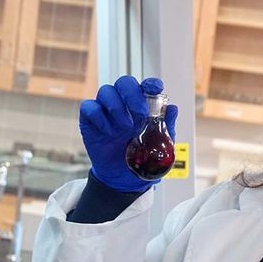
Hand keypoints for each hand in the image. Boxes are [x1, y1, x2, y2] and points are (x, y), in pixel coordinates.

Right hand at [79, 76, 178, 191]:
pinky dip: (99, 117)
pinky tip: (108, 132)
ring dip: (117, 107)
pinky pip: (89, 107)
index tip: (156, 88)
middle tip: (140, 114)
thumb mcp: (159, 144)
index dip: (150, 84)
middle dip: (132, 94)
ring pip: (106, 91)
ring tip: (125, 127)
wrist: (123, 178)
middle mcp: (123, 104)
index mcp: (141, 106)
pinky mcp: (90, 121)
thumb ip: (166, 126)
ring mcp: (106, 111)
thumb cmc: (141, 157)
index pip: (144, 86)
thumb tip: (173, 108)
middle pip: (124, 82)